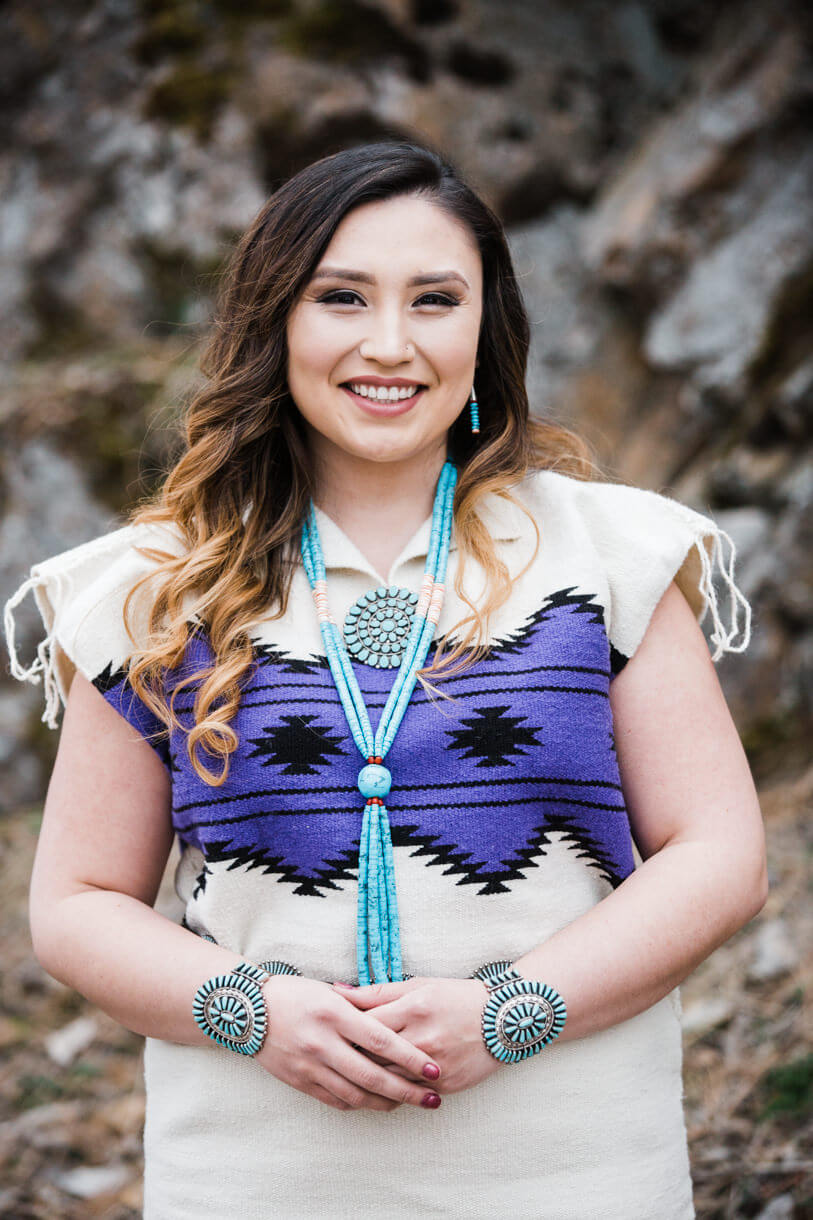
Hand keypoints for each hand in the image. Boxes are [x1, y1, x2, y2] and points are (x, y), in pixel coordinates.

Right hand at [255, 975, 442, 1112]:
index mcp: (335, 1014)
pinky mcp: (299, 1081)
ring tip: (408, 1103)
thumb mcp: (329, 992)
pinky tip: (374, 1102)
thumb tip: (395, 1019)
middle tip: (433, 1098)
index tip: (435, 1069)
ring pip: (356, 1094)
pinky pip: (335, 1100)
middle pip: (373, 1075)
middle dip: (408, 1091)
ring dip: (386, 1102)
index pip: (382, 1041)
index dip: (411, 1058)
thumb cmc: (295, 993)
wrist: (248, 1009)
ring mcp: (310, 1065)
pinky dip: (358, 1104)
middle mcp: (323, 1042)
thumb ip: (360, 1007)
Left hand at [332, 976, 502, 1094]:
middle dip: (350, 1057)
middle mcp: (423, 1038)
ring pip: (388, 1080)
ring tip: (348, 1074)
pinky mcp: (444, 1085)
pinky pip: (408, 1093)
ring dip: (367, 1078)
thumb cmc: (456, 997)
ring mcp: (434, 1065)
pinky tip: (377, 1087)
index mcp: (414, 1008)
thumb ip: (376, 992)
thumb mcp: (418, 986)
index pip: (365, 1026)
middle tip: (332, 1057)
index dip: (344, 1031)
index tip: (328, 1033)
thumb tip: (337, 990)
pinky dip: (391, 1091)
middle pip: (373, 1056)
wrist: (503, 1020)